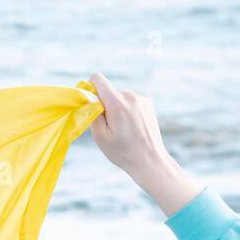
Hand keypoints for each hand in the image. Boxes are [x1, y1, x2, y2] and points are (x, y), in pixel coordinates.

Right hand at [88, 73, 200, 216]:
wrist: (149, 160)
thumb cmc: (122, 152)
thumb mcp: (100, 136)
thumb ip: (92, 113)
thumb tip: (89, 98)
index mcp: (117, 103)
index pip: (98, 79)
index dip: (89, 89)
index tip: (90, 104)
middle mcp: (130, 96)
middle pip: (108, 91)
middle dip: (104, 104)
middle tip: (108, 126)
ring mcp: (141, 99)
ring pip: (119, 97)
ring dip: (116, 108)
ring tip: (121, 128)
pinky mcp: (148, 103)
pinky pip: (129, 101)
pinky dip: (126, 110)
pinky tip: (131, 126)